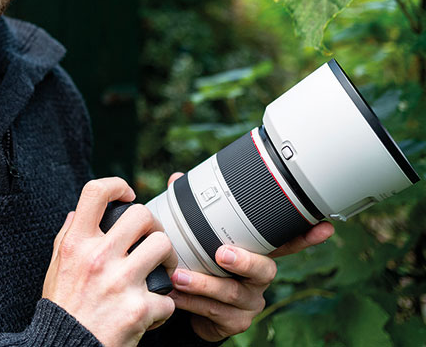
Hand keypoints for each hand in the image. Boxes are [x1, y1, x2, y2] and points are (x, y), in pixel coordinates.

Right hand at [42, 177, 176, 346]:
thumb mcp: (55, 267)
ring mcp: (120, 282)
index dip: (117, 185)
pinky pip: (168, 296)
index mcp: (77, 243)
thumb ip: (67, 236)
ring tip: (162, 269)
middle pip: (142, 215)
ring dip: (168, 259)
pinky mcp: (139, 309)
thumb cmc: (63, 308)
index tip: (127, 196)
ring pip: (163, 246)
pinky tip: (152, 310)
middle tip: (152, 238)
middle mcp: (98, 257)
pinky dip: (164, 305)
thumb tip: (78, 212)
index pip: (96, 192)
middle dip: (153, 225)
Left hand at [165, 172, 334, 341]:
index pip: (282, 241)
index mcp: (253, 252)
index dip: (304, 235)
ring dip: (204, 284)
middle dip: (244, 262)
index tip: (323, 226)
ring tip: (179, 277)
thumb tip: (177, 180)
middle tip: (221, 254)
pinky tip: (177, 296)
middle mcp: (257, 278)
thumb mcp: (193, 238)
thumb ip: (188, 210)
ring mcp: (249, 301)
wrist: (188, 306)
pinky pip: (215, 312)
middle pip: (264, 269)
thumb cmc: (198, 265)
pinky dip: (192, 303)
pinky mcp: (235, 321)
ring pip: (232, 293)